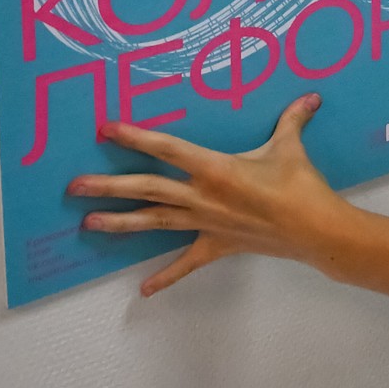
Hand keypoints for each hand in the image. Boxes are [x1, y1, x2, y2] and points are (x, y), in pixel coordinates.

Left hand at [70, 92, 348, 296]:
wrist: (314, 230)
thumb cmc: (299, 185)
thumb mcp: (290, 146)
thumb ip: (292, 119)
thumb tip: (310, 96)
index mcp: (215, 168)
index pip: (167, 148)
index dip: (136, 137)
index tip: (107, 129)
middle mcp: (202, 197)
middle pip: (147, 189)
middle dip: (109, 187)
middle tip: (74, 186)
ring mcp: (205, 225)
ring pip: (155, 222)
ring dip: (120, 223)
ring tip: (88, 224)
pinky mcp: (216, 246)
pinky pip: (186, 263)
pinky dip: (165, 277)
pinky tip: (143, 290)